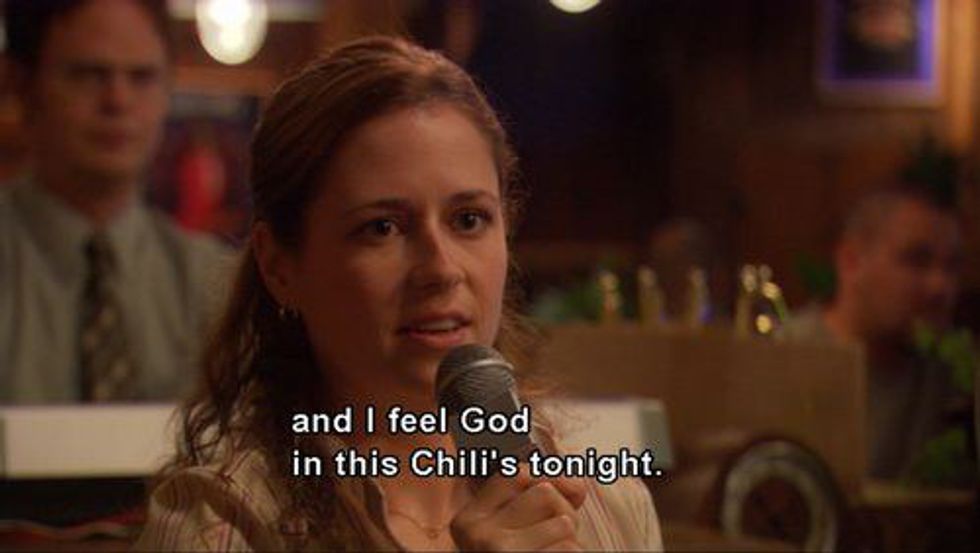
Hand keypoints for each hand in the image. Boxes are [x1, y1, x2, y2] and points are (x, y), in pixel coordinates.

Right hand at [451, 466, 587, 550]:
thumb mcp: (514, 529)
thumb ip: (539, 495)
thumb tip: (576, 483)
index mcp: (469, 519)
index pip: (518, 475)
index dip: (547, 483)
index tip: (550, 504)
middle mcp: (478, 534)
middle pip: (545, 493)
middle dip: (561, 513)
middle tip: (551, 539)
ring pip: (563, 522)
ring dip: (569, 542)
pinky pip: (571, 549)